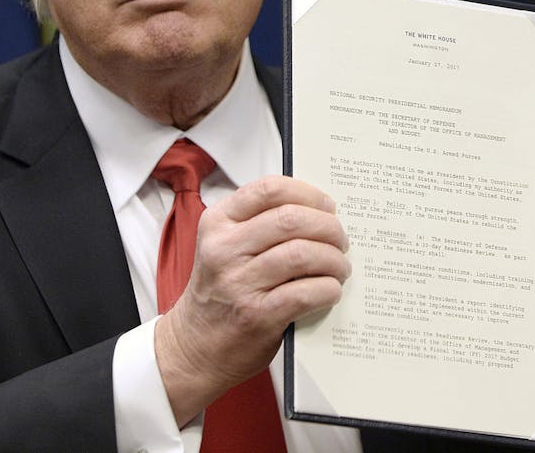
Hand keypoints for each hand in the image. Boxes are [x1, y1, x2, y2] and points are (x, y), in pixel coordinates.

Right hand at [154, 176, 349, 424]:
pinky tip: (330, 291)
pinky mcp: (257, 315)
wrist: (194, 346)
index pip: (270, 189)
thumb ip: (259, 224)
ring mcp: (238, 283)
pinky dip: (328, 289)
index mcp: (218, 222)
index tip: (327, 206)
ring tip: (339, 268)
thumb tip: (320, 212)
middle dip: (328, 227)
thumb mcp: (224, 246)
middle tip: (340, 240)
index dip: (309, 194)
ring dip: (333, 260)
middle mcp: (224, 249)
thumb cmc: (219, 292)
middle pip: (292, 219)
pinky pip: (306, 293)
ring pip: (303, 254)